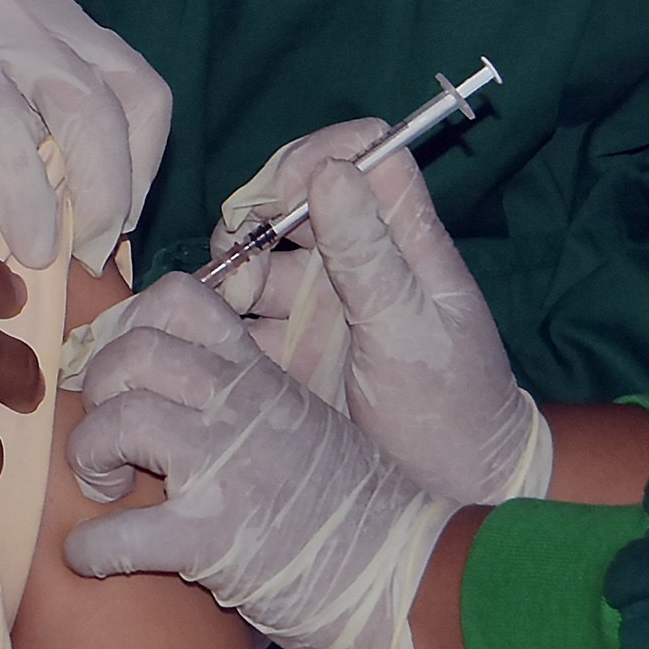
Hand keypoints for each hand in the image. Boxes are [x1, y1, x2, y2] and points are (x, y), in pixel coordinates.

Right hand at [0, 0, 168, 273]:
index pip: (137, 88)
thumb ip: (52, 86)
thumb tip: (84, 196)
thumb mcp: (15, 26)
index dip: (144, 164)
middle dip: (101, 191)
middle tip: (88, 250)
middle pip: (85, 108)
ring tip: (29, 254)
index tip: (123, 219)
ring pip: (4, 125)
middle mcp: (14, 17)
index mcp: (58, 15)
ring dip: (26, 200)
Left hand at [63, 274, 452, 648]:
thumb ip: (253, 406)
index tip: (127, 370)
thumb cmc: (360, 512)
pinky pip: (116, 534)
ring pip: (116, 420)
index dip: (133, 325)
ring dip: (89, 455)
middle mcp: (241, 408)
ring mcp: (224, 468)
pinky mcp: (210, 538)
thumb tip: (191, 402)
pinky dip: (89, 549)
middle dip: (100, 388)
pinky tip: (93, 560)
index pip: (182, 299)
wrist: (405, 573)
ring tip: (107, 488)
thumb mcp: (309, 426)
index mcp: (262, 378)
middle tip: (110, 434)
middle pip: (134, 350)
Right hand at [219, 123, 549, 506]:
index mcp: (400, 239)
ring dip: (226, 273)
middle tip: (236, 258)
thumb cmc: (452, 407)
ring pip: (253, 263)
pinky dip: (210, 322)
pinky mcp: (286, 354)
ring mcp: (317, 308)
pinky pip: (236, 323)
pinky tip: (195, 337)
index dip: (317, 158)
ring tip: (215, 306)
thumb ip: (370, 254)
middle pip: (288, 202)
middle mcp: (355, 262)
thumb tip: (330, 171)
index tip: (284, 196)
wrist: (451, 494)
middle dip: (251, 218)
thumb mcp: (410, 328)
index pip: (360, 154)